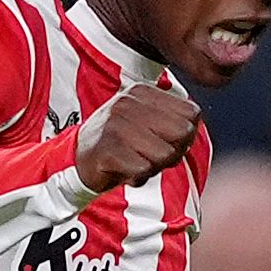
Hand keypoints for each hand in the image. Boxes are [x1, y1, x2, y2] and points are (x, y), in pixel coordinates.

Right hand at [77, 84, 200, 193]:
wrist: (77, 162)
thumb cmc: (120, 145)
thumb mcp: (146, 122)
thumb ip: (173, 120)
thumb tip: (192, 128)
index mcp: (142, 92)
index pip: (192, 114)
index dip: (186, 136)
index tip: (165, 142)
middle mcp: (128, 102)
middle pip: (182, 134)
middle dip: (174, 152)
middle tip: (152, 156)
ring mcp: (115, 124)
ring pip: (165, 154)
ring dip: (154, 167)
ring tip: (134, 162)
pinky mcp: (107, 149)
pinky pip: (143, 170)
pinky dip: (138, 178)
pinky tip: (123, 171)